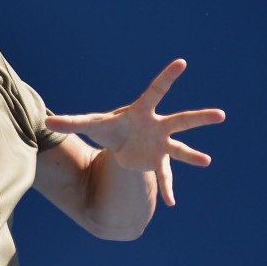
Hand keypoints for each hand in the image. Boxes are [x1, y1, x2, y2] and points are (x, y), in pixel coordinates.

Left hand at [45, 59, 224, 205]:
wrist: (119, 144)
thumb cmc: (109, 127)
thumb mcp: (91, 124)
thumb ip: (71, 122)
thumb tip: (46, 122)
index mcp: (143, 111)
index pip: (157, 90)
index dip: (168, 77)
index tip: (182, 62)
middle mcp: (157, 126)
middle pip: (181, 120)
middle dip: (200, 118)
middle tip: (221, 115)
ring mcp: (161, 144)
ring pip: (180, 148)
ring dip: (192, 155)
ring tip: (207, 161)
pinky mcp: (157, 162)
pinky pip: (164, 176)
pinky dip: (166, 188)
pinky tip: (171, 203)